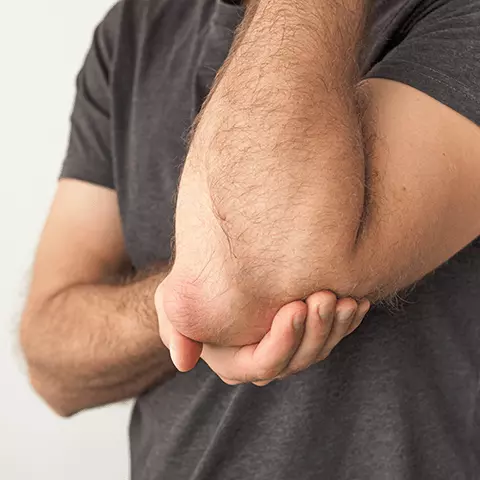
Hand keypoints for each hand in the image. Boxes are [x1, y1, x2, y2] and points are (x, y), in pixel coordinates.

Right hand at [156, 283, 369, 384]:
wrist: (217, 276)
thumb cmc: (194, 290)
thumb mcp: (174, 306)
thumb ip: (176, 332)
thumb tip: (184, 362)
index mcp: (236, 363)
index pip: (263, 364)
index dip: (283, 341)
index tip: (294, 306)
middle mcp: (266, 361)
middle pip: (298, 359)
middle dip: (316, 331)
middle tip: (326, 298)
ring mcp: (290, 348)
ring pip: (320, 348)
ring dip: (336, 327)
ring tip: (346, 299)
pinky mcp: (308, 332)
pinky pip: (332, 335)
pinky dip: (347, 322)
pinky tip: (359, 302)